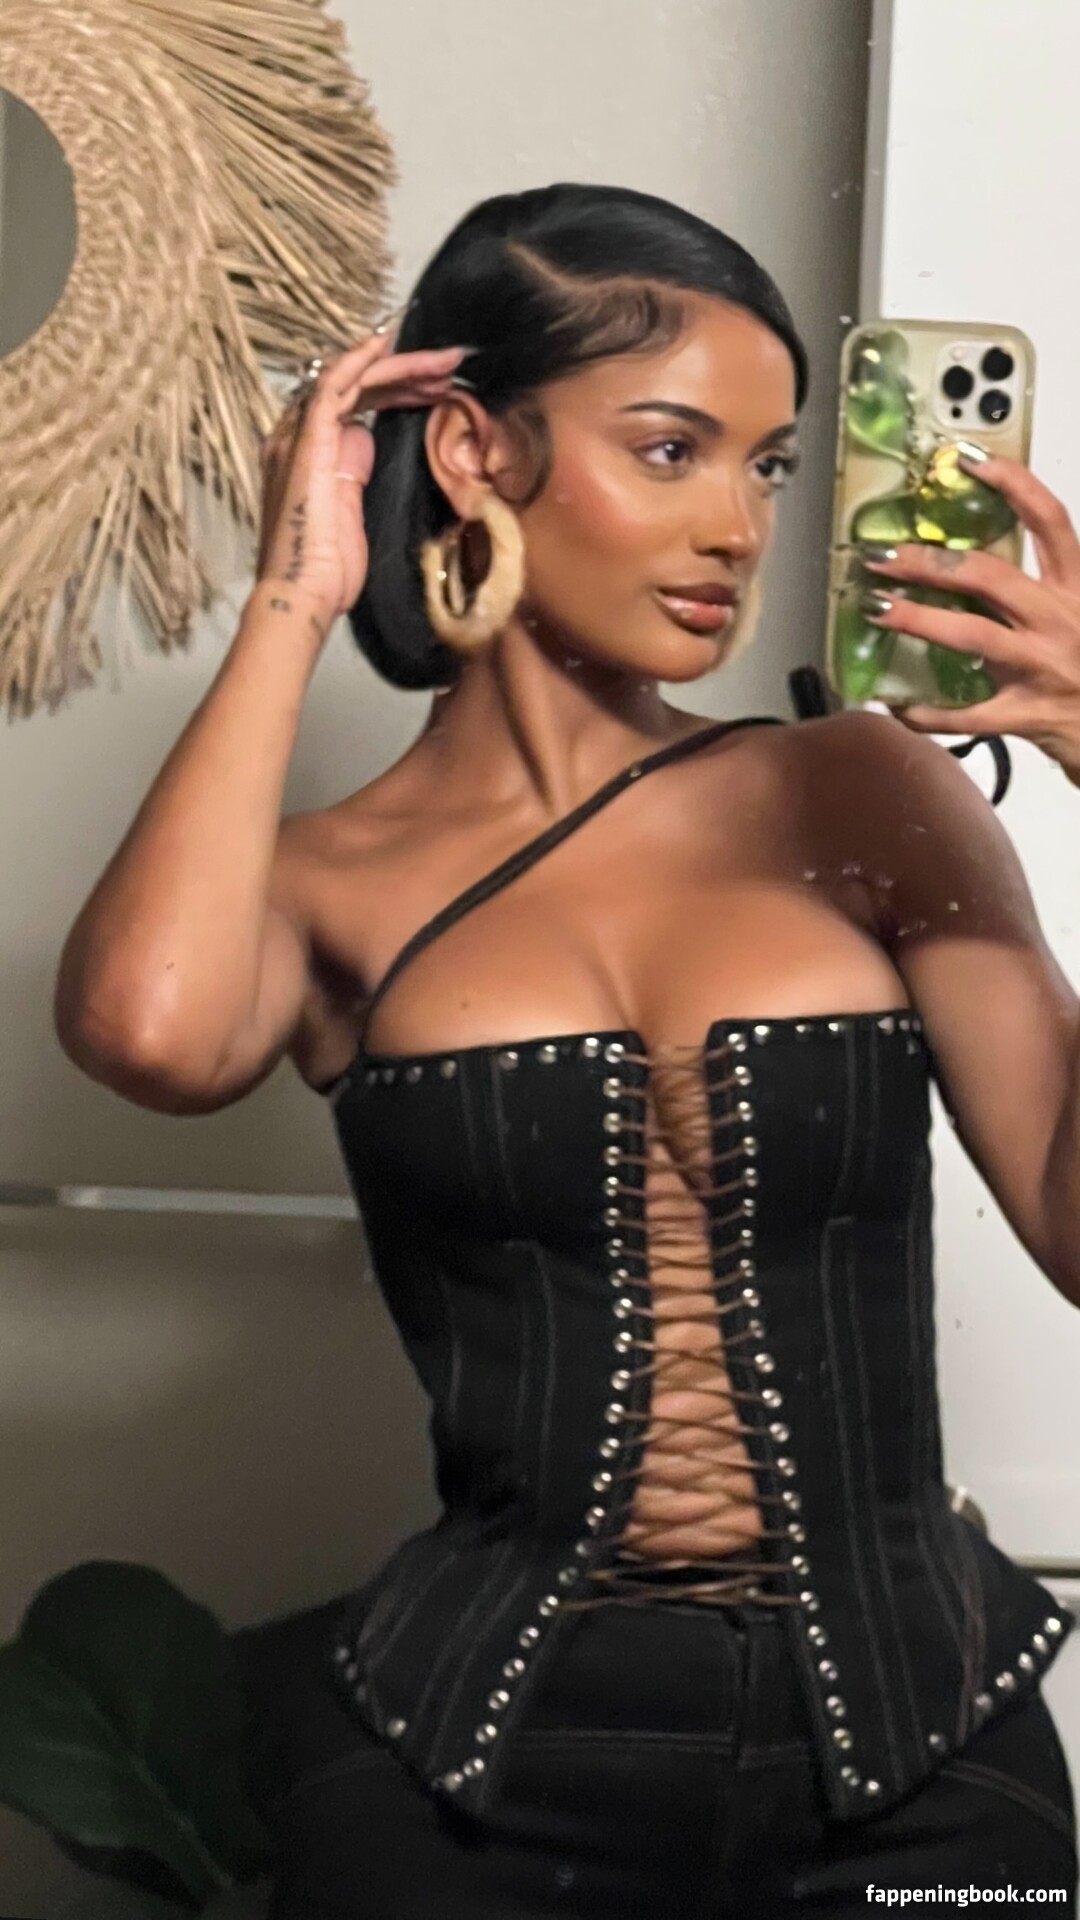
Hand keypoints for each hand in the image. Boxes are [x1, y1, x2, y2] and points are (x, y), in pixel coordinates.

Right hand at [256, 329, 469, 631]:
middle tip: (452, 368)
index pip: (356, 403)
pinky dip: (361, 361)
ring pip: (352, 379)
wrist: (304, 594)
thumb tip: (367, 449)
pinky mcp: (308, 440)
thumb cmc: (328, 570)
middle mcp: (299, 436)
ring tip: (445, 363)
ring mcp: (300, 435)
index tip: (440, 390)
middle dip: (408, 374)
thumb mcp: (352, 515)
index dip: (399, 391)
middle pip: (357, 386)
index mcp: (311, 453)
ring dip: (401, 366)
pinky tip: (389, 344)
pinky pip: (334, 386)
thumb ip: (355, 479)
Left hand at [861, 454, 1079, 785]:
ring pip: (972, 635)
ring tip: (879, 610)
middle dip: (931, 562)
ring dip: (919, 619)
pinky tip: (897, 705)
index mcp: (1075, 588)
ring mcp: (1041, 668)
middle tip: (884, 557)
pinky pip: (965, 714)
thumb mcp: (1076, 612)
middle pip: (990, 575)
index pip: (1048, 520)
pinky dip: (927, 712)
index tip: (966, 460)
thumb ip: (1040, 589)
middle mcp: (1059, 619)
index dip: (1011, 484)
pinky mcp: (1026, 715)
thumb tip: (973, 568)